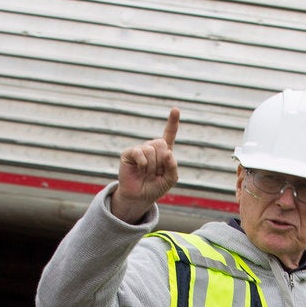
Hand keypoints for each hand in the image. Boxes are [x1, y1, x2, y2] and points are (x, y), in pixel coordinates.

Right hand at [109, 108, 179, 223]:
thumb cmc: (155, 187)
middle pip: (162, 144)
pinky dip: (143, 164)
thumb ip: (173, 167)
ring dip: (152, 166)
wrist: (139, 197)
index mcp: (164, 152)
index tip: (175, 109)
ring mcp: (140, 149)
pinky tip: (140, 170)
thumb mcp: (170, 179)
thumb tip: (168, 152)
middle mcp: (152, 147)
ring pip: (151, 149)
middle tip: (155, 173)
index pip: (169, 134)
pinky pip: (140, 153)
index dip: (172, 122)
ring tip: (147, 174)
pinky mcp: (129, 153)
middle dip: (161, 161)